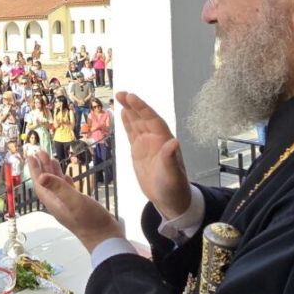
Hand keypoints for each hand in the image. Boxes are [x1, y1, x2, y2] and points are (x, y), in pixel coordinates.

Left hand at [26, 150, 121, 252]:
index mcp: (53, 202)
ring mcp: (67, 205)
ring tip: (51, 159)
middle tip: (40, 152)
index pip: (40, 183)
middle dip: (43, 167)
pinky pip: (67, 190)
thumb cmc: (90, 220)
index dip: (35, 170)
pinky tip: (67, 176)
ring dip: (53, 172)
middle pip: (46, 182)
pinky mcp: (77, 206)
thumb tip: (40, 176)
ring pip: (56, 185)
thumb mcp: (73, 201)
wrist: (105, 238)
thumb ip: (58, 188)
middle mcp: (58, 203)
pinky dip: (64, 181)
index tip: (31, 156)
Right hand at [116, 91, 190, 219]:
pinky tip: (123, 113)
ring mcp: (147, 144)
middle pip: (143, 117)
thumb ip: (171, 159)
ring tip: (119, 97)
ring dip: (129, 110)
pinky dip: (128, 122)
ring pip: (137, 122)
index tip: (131, 97)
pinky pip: (132, 133)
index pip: (152, 119)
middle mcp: (156, 139)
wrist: (169, 200)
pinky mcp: (139, 151)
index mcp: (164, 141)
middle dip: (133, 104)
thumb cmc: (174, 188)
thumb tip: (174, 141)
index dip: (142, 107)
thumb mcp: (172, 175)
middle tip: (120, 93)